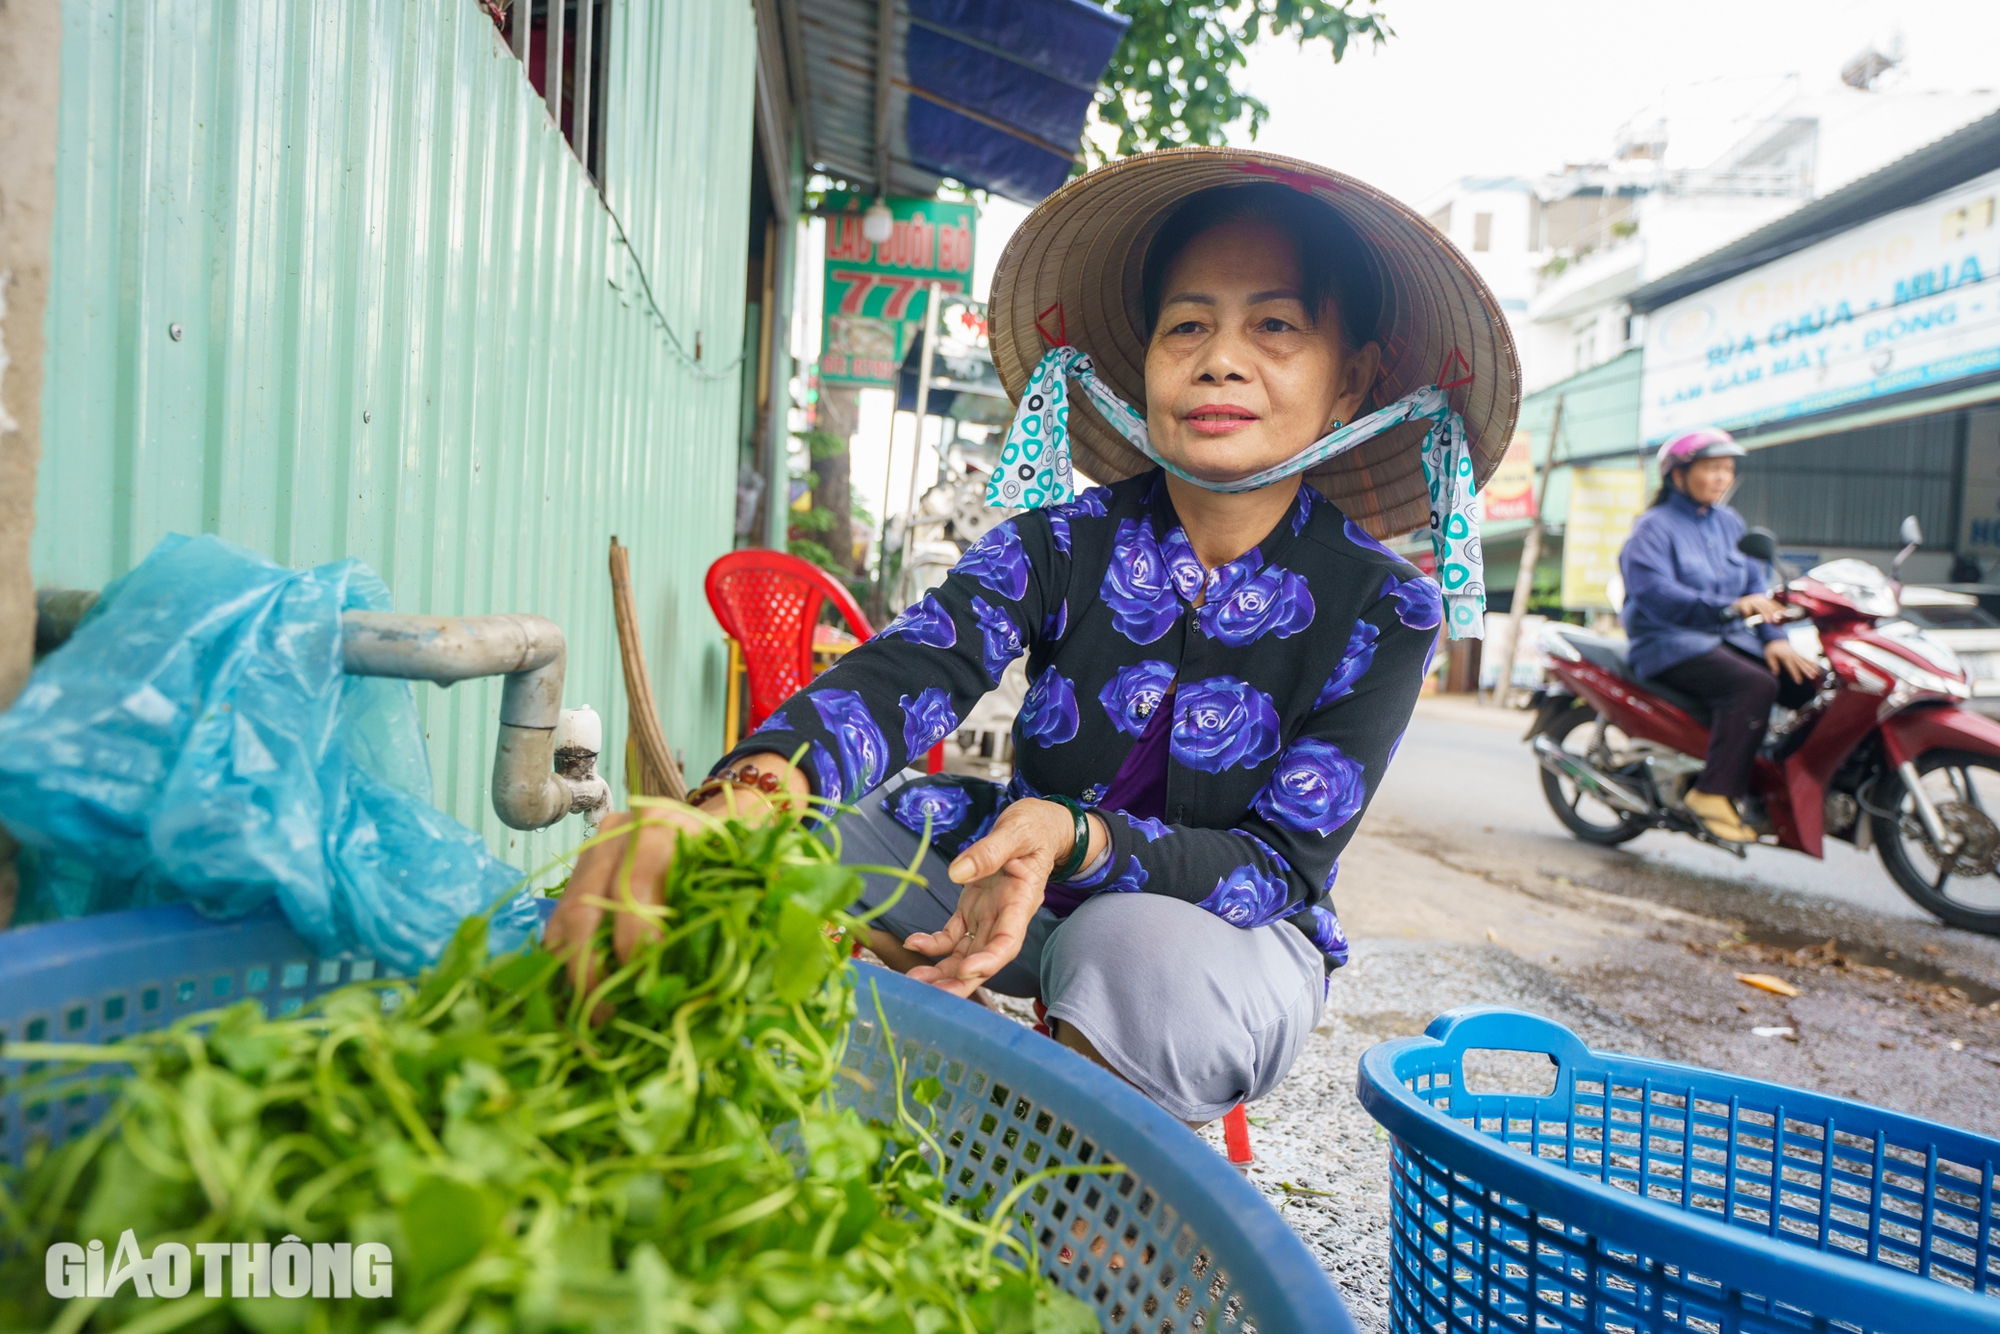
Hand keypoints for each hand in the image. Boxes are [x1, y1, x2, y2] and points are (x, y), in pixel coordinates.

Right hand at [541, 754, 804, 1016]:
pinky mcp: (579, 872)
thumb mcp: (747, 871)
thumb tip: (720, 980)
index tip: (645, 984)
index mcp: (664, 825)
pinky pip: (558, 923)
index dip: (635, 936)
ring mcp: (592, 852)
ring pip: (565, 916)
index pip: (635, 882)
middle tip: (606, 1015)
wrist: (718, 818)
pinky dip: (567, 962)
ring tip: (593, 1014)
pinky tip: (583, 994)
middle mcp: (618, 833)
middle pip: (586, 904)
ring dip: (573, 971)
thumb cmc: (735, 852)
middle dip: (591, 967)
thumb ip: (737, 913)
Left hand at [903, 798, 1094, 997]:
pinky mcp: (973, 910)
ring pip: (965, 954)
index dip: (989, 960)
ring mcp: (988, 916)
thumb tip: (957, 873)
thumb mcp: (1015, 831)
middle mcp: (1005, 917)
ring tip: (914, 979)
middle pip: (984, 958)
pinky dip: (933, 944)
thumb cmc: (1033, 828)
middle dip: (960, 980)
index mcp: (1021, 901)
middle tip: (933, 994)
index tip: (967, 969)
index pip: (1009, 941)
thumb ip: (989, 851)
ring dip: (942, 971)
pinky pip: (952, 936)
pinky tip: (913, 944)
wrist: (1036, 827)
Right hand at [1731, 593, 1785, 621]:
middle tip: (1776, 620)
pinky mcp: (1742, 604)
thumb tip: (1778, 619)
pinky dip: (1749, 615)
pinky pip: (1747, 610)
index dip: (1779, 608)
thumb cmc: (1750, 610)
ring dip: (1764, 614)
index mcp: (1763, 599)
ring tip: (1767, 620)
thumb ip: (1768, 613)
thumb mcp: (1760, 610)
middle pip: (1767, 605)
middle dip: (1772, 612)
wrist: (1735, 608)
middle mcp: (1757, 598)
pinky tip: (1750, 619)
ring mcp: (1750, 600)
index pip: (1773, 603)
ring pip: (1758, 607)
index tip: (1785, 614)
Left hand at [1765, 639, 1816, 684]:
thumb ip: (1772, 664)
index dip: (1795, 674)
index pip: (1791, 667)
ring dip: (1812, 666)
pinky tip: (1817, 666)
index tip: (1799, 681)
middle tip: (1813, 677)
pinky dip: (1812, 661)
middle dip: (1807, 670)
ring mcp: (1797, 652)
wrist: (1775, 638)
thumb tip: (1775, 673)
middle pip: (1801, 663)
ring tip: (1817, 672)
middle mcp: (1793, 654)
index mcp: (1785, 656)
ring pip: (1805, 660)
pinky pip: (1806, 657)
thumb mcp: (1769, 655)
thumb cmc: (1772, 649)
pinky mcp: (1799, 651)